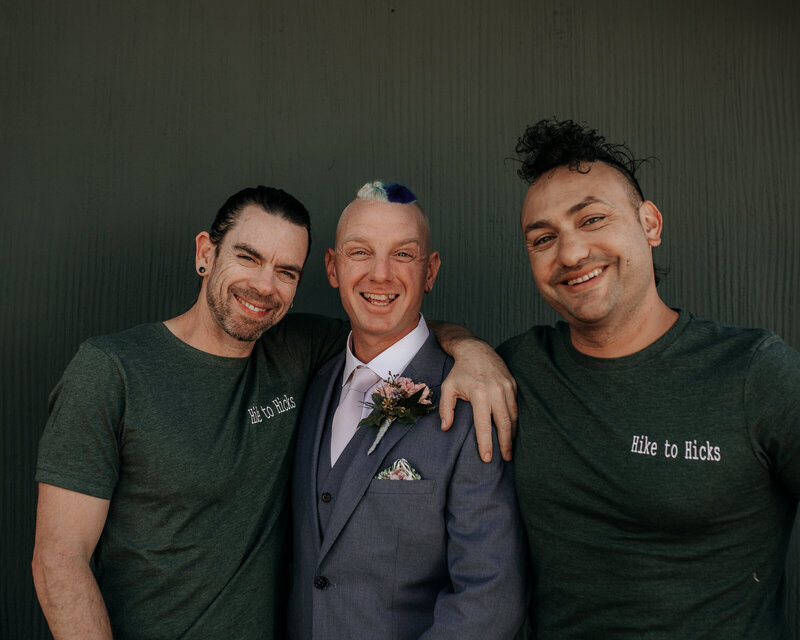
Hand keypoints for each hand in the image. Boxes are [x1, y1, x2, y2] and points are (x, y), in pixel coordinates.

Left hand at [438, 339, 517, 461]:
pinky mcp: (513, 385)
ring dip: (512, 434)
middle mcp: (496, 392)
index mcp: (479, 394)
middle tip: (506, 459)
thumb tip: (445, 428)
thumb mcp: (448, 387)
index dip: (486, 443)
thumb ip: (446, 409)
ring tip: (510, 449)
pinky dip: (515, 421)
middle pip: (504, 424)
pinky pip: (516, 407)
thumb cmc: (460, 371)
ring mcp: (507, 388)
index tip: (486, 458)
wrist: (476, 350)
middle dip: (505, 444)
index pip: (484, 425)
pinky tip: (512, 431)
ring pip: (513, 417)